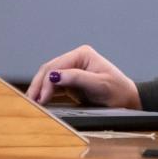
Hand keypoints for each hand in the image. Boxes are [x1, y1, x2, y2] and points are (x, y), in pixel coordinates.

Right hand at [26, 44, 141, 108]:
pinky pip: (53, 86)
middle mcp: (75, 59)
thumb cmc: (117, 90)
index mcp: (82, 54)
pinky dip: (45, 93)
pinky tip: (39, 102)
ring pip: (48, 77)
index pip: (57, 66)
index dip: (47, 82)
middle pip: (49, 70)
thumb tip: (55, 75)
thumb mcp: (99, 84)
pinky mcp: (70, 82)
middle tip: (31, 102)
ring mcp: (72, 70)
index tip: (42, 99)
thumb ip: (77, 78)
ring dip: (39, 89)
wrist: (127, 100)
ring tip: (31, 104)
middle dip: (39, 85)